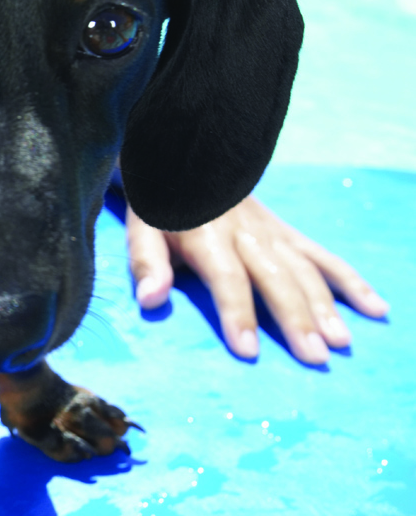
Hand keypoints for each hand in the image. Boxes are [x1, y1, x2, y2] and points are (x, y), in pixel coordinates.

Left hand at [126, 196, 388, 364]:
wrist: (185, 158)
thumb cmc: (160, 205)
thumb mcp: (141, 230)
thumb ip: (147, 265)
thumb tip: (151, 299)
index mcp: (207, 234)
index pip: (227, 278)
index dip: (238, 313)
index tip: (248, 350)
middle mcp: (247, 233)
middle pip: (276, 277)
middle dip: (295, 318)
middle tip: (314, 356)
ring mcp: (273, 232)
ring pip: (305, 269)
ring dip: (326, 305)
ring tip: (341, 342)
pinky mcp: (287, 233)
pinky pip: (323, 256)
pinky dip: (350, 281)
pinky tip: (376, 307)